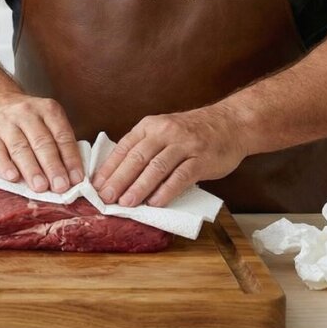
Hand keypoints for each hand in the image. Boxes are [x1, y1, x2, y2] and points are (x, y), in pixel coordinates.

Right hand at [0, 93, 85, 193]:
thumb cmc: (27, 122)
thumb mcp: (47, 122)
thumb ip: (59, 144)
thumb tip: (72, 178)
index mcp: (48, 110)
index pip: (62, 135)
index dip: (70, 158)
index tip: (77, 179)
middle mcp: (26, 113)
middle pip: (42, 142)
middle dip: (53, 166)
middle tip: (60, 186)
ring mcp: (5, 123)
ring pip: (20, 148)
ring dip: (32, 170)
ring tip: (40, 187)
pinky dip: (4, 165)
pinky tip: (13, 178)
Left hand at [91, 105, 247, 207]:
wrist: (230, 124)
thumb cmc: (192, 132)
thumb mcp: (163, 131)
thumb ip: (144, 148)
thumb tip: (117, 174)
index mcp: (150, 126)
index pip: (124, 148)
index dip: (108, 168)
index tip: (95, 186)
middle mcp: (164, 132)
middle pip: (136, 158)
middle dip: (118, 180)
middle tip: (105, 198)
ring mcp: (184, 145)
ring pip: (156, 168)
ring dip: (139, 187)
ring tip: (126, 203)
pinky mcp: (201, 159)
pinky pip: (180, 176)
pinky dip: (166, 191)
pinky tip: (155, 203)